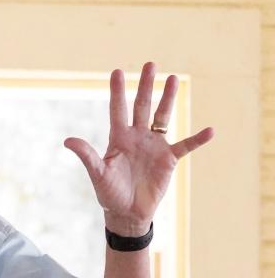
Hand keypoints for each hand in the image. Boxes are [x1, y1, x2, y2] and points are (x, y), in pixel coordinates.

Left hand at [64, 63, 213, 236]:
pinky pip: (185, 145)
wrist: (127, 213)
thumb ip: (87, 155)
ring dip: (168, 99)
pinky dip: (197, 139)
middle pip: (143, 106)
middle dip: (146, 86)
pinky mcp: (168, 159)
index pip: (118, 110)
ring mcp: (154, 145)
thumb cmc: (109, 194)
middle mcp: (138, 137)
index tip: (117, 72)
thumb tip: (67, 140)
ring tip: (172, 79)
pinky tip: (210, 130)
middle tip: (150, 64)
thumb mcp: (97, 174)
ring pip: (162, 117)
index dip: (118, 92)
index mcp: (119, 138)